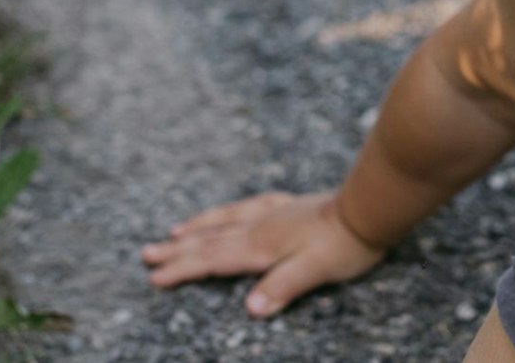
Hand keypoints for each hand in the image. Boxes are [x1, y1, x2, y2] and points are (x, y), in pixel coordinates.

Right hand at [140, 190, 388, 317]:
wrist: (368, 208)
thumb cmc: (344, 245)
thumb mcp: (314, 272)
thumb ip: (282, 288)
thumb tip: (250, 309)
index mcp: (261, 246)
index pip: (213, 260)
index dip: (183, 269)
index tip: (154, 277)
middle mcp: (260, 226)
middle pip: (210, 240)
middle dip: (177, 250)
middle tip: (145, 255)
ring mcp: (273, 213)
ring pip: (223, 220)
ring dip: (195, 228)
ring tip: (172, 232)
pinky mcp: (287, 207)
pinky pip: (244, 208)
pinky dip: (225, 213)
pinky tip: (224, 213)